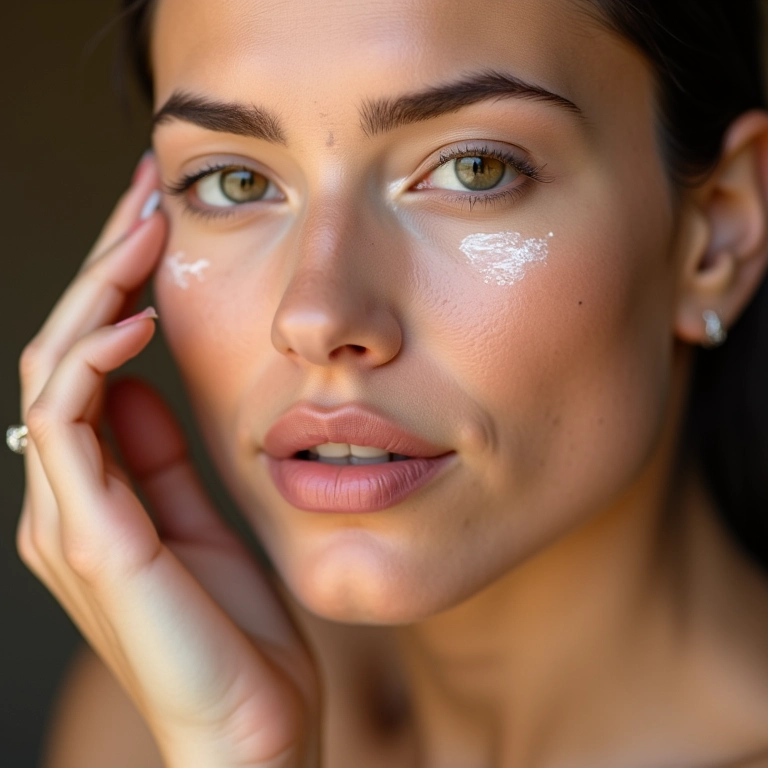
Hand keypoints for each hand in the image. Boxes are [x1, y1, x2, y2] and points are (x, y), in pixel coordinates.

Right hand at [15, 155, 319, 767]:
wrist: (251, 733)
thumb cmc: (236, 633)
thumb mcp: (204, 520)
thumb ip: (161, 457)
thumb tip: (145, 382)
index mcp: (100, 488)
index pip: (93, 358)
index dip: (119, 285)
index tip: (158, 221)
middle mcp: (69, 494)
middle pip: (68, 348)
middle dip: (103, 265)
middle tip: (143, 194)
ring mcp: (68, 516)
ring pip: (55, 371)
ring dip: (95, 292)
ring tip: (140, 231)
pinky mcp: (89, 540)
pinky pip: (70, 427)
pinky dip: (94, 363)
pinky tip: (138, 321)